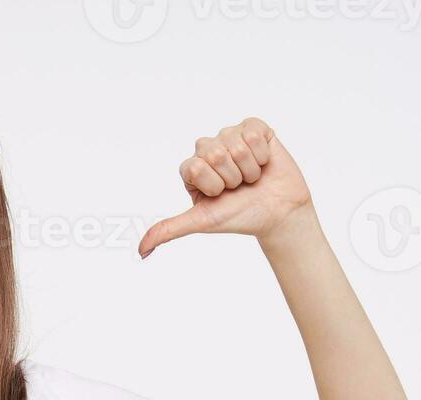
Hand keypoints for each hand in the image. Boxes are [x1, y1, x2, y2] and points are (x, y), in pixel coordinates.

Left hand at [138, 117, 312, 257]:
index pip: (195, 167)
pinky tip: (263, 163)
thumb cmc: (240, 216)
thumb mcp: (202, 222)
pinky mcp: (254, 128)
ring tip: (252, 177)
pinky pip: (254, 132)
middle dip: (232, 177)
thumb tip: (142, 250)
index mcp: (192, 169)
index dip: (214, 185)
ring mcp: (230, 136)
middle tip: (239, 186)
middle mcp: (209, 149)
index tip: (221, 195)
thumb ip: (169, 230)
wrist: (278, 213)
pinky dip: (262, 154)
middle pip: (215, 154)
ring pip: (236, 145)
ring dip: (249, 168)